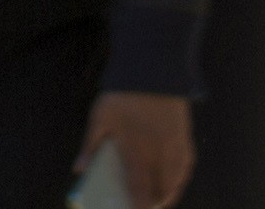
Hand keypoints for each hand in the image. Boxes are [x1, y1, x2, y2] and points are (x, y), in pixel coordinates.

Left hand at [83, 93, 192, 208]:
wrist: (152, 69)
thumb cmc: (122, 94)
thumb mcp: (100, 117)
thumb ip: (90, 145)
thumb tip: (79, 169)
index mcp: (136, 150)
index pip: (139, 188)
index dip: (139, 206)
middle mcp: (159, 152)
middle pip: (161, 189)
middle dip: (155, 203)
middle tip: (146, 207)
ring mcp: (174, 145)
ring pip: (176, 180)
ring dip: (168, 193)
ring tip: (159, 199)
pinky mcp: (184, 136)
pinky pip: (186, 165)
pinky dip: (179, 177)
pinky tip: (173, 180)